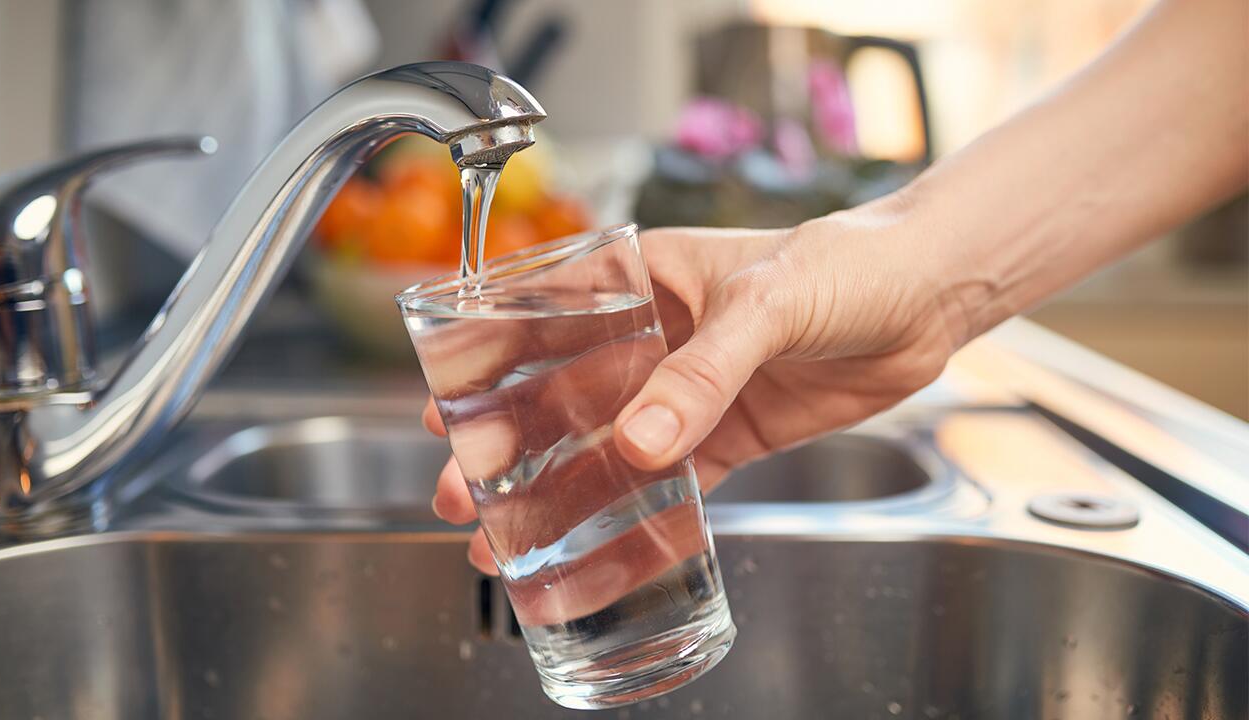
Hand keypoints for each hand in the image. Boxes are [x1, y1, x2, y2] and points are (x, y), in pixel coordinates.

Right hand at [425, 202, 962, 573]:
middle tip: (464, 491)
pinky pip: (673, 481)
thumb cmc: (846, 264)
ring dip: (561, 488)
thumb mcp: (766, 304)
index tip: (446, 406)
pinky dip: (636, 513)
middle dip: (509, 444)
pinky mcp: (728, 433)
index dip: (489, 362)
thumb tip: (640, 440)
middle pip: (563, 394)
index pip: (546, 317)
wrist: (926, 298)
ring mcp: (689, 389)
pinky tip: (599, 543)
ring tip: (512, 534)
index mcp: (644, 279)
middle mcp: (655, 336)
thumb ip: (703, 371)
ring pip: (609, 445)